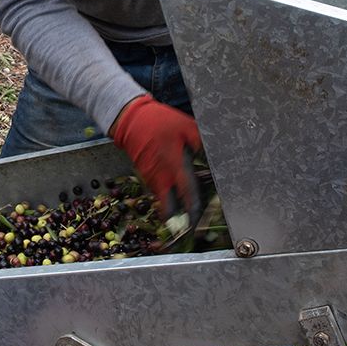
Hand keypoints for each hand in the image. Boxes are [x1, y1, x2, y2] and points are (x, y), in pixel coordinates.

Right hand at [109, 95, 202, 218]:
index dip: (193, 209)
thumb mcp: (187, 128)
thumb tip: (215, 157)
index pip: (187, 192)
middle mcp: (161, 175)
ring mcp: (150, 176)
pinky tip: (174, 193)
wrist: (131, 119)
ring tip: (185, 212)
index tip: (198, 222)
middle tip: (190, 226)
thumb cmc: (160, 122)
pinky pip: (157, 190)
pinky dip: (165, 195)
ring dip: (173, 207)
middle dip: (179, 219)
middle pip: (169, 207)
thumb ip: (202, 145)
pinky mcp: (144, 175)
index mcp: (174, 163)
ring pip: (162, 200)